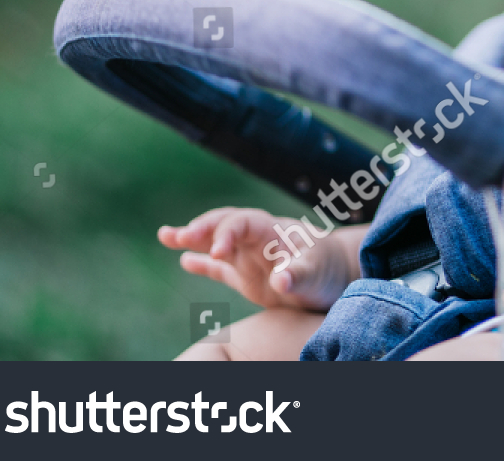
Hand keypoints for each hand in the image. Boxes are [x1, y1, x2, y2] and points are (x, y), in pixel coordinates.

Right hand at [158, 208, 363, 310]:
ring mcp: (250, 257)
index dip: (227, 233)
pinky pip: (220, 268)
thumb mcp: (318, 273)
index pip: (244, 222)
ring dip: (193, 239)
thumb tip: (282, 280)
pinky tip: (183, 259)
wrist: (338, 278)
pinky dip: (202, 263)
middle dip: (202, 228)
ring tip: (165, 235)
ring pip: (216, 242)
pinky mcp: (248, 277)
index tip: (216, 251)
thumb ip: (300, 275)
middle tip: (177, 235)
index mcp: (274, 232)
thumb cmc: (329, 271)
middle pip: (225, 224)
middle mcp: (258, 240)